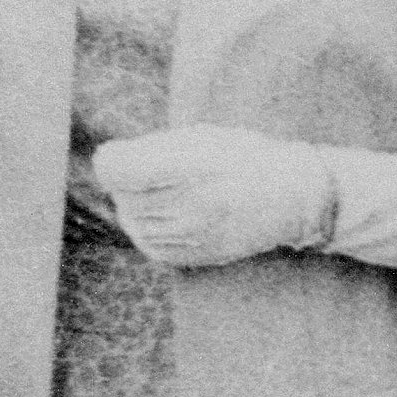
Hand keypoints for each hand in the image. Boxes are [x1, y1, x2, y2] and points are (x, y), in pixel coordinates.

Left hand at [94, 125, 335, 267]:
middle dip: (128, 180)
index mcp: (188, 167)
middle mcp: (187, 206)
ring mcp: (188, 238)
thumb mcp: (200, 136)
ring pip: (132, 221)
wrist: (288, 198)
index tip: (123, 152)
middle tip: (158, 170)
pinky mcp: (190, 259)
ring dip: (137, 203)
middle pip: (120, 195)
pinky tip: (172, 212)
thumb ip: (152, 149)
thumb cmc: (243, 157)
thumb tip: (107, 162)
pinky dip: (149, 226)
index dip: (113, 157)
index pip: (115, 169)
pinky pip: (147, 243)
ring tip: (170, 190)